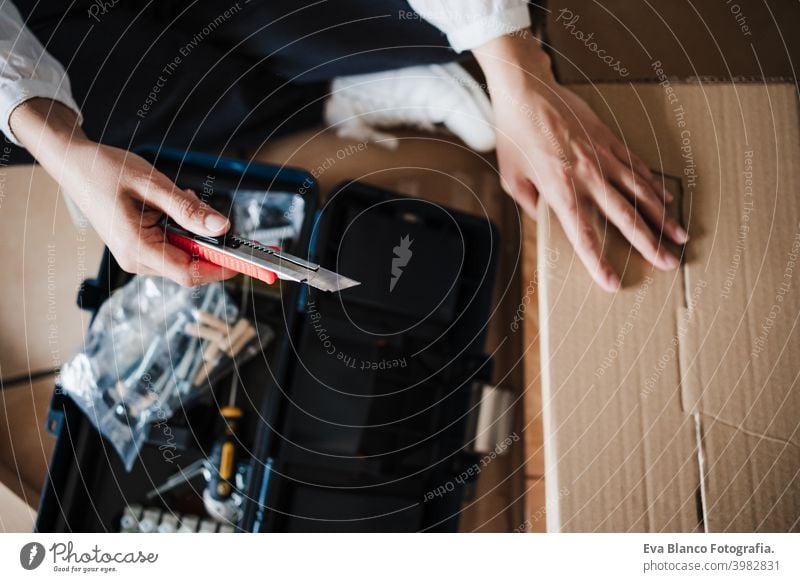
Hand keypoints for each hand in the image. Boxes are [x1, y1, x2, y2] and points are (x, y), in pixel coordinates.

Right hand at [10, 99, 234, 286]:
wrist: (74, 164)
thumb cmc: (105, 170)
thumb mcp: (153, 185)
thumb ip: (188, 209)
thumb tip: (223, 227)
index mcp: (137, 248)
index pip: (190, 273)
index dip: (222, 267)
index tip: (245, 257)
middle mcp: (137, 259)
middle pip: (191, 266)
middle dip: (209, 243)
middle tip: (212, 211)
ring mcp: (137, 255)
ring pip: (184, 255)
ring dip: (195, 231)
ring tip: (181, 198)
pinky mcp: (140, 247)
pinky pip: (174, 245)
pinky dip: (184, 228)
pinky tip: (174, 204)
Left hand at [474, 35, 686, 291]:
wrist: (526, 91)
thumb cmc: (514, 135)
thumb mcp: (512, 177)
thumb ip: (530, 203)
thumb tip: (546, 219)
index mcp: (560, 192)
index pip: (584, 236)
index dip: (599, 262)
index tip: (613, 282)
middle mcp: (588, 178)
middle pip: (624, 218)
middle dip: (648, 243)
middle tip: (668, 262)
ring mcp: (602, 157)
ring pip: (639, 193)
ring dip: (662, 217)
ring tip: (679, 236)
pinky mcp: (609, 140)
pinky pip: (636, 167)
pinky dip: (652, 184)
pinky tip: (665, 198)